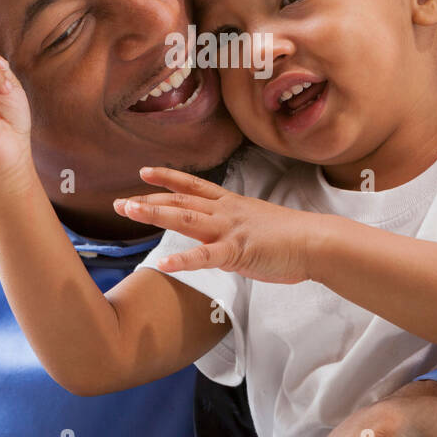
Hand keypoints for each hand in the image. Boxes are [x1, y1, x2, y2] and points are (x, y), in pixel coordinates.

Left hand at [112, 167, 315, 283]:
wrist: (317, 241)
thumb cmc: (292, 238)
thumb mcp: (258, 226)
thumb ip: (237, 229)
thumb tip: (225, 240)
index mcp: (232, 204)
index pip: (194, 187)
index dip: (168, 178)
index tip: (144, 172)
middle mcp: (226, 212)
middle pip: (180, 201)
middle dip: (148, 200)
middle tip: (119, 201)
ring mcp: (230, 230)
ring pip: (186, 218)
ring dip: (155, 214)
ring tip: (129, 212)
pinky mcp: (238, 251)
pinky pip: (206, 256)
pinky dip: (183, 260)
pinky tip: (163, 263)